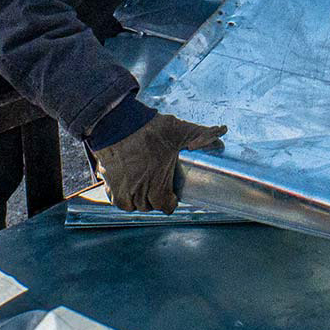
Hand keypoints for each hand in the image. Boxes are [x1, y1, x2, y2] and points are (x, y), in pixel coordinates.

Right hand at [95, 113, 225, 212]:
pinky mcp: (107, 182)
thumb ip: (201, 134)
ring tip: (145, 189)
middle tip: (159, 187)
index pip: (165, 206)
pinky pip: (116, 199)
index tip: (172, 196)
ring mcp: (121, 188)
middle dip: (156, 200)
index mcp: (157, 184)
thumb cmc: (149, 129)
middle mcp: (138, 191)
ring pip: (131, 205)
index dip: (170, 201)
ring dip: (139, 200)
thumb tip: (222, 131)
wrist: (117, 123)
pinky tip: (129, 187)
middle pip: (148, 206)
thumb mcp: (179, 130)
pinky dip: (123, 196)